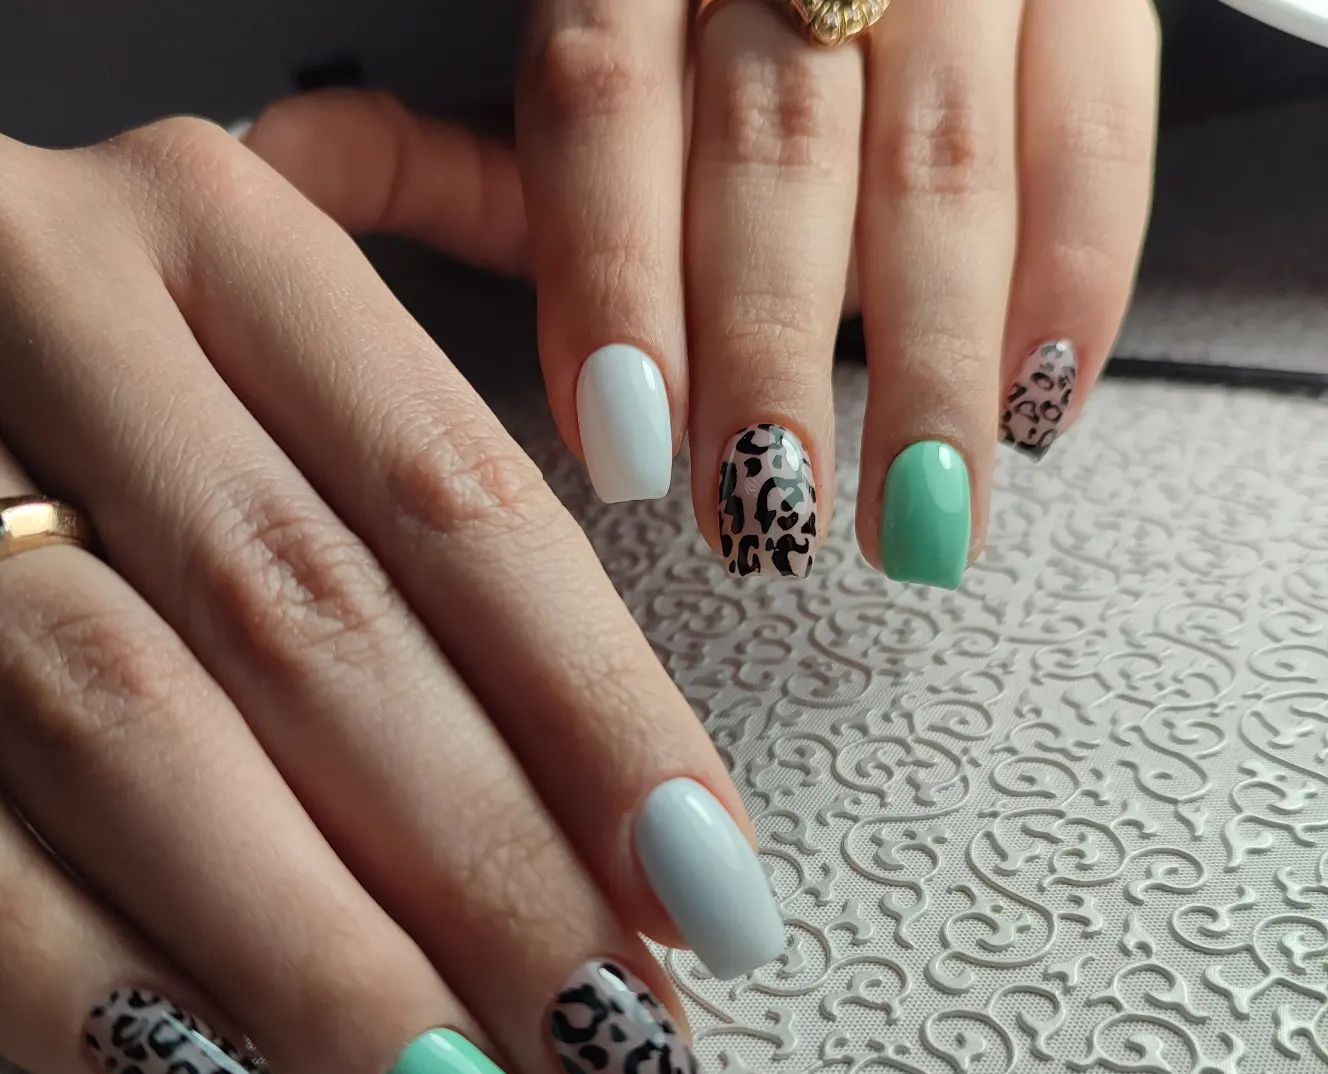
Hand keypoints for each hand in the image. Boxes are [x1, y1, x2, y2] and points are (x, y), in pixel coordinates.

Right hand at [0, 115, 785, 1073]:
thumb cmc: (117, 372)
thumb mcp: (282, 381)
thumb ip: (433, 560)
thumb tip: (629, 852)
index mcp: (220, 235)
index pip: (460, 499)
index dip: (602, 719)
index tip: (706, 899)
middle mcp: (42, 302)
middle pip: (310, 633)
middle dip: (483, 879)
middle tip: (607, 1059)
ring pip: (127, 736)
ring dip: (313, 961)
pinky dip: (67, 973)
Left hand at [511, 0, 1159, 583]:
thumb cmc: (709, 29)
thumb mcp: (608, 75)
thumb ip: (544, 174)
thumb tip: (485, 294)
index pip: (605, 95)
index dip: (612, 278)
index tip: (627, 444)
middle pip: (778, 144)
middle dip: (770, 352)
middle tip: (770, 511)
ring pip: (943, 165)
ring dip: (928, 363)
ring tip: (915, 515)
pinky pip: (1097, 136)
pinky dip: (1074, 283)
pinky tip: (1032, 408)